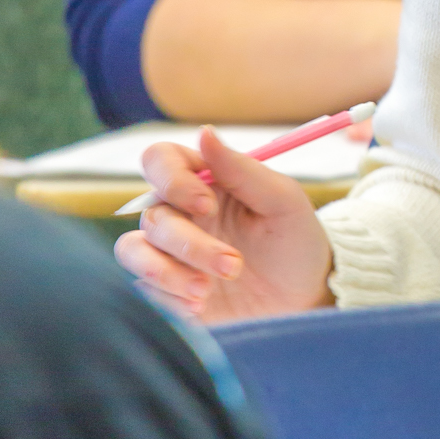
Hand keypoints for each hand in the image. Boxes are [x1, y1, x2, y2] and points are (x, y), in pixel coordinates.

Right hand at [115, 128, 335, 324]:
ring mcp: (170, 253)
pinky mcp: (167, 289)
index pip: (160, 161)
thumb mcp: (283, 202)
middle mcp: (179, 214)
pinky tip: (201, 306)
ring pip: (133, 251)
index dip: (171, 179)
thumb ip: (243, 169)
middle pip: (152, 216)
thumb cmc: (296, 239)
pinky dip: (168, 300)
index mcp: (203, 182)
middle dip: (190, 244)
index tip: (206, 205)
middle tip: (234, 265)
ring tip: (205, 291)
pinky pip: (144, 290)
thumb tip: (204, 132)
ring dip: (166, 272)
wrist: (305, 295)